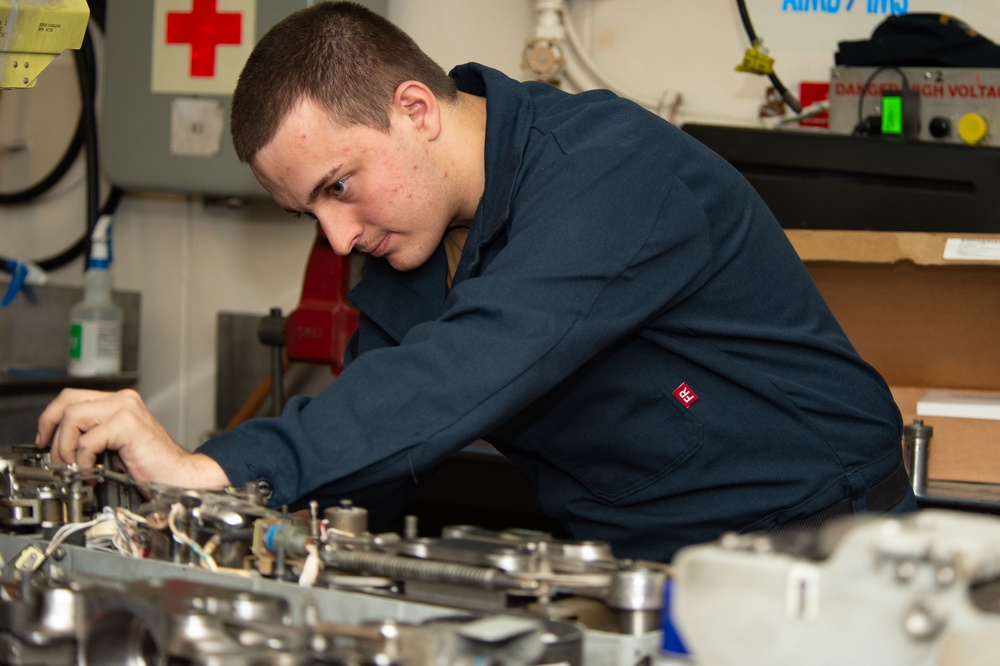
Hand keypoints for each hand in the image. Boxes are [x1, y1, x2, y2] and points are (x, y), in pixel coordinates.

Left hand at [36, 388, 229, 488]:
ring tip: (75, 467)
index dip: (51, 418)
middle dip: (52, 432)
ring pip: (72, 418)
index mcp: (120, 402)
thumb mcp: (116, 444)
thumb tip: (60, 442)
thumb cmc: (152, 465)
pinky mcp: (127, 425)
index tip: (45, 440)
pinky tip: (93, 472)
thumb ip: (93, 434)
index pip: (72, 397)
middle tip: (56, 457)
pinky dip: (83, 460)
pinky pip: (87, 441)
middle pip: (67, 402)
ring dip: (66, 448)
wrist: (179, 476)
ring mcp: (126, 409)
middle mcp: (123, 400)